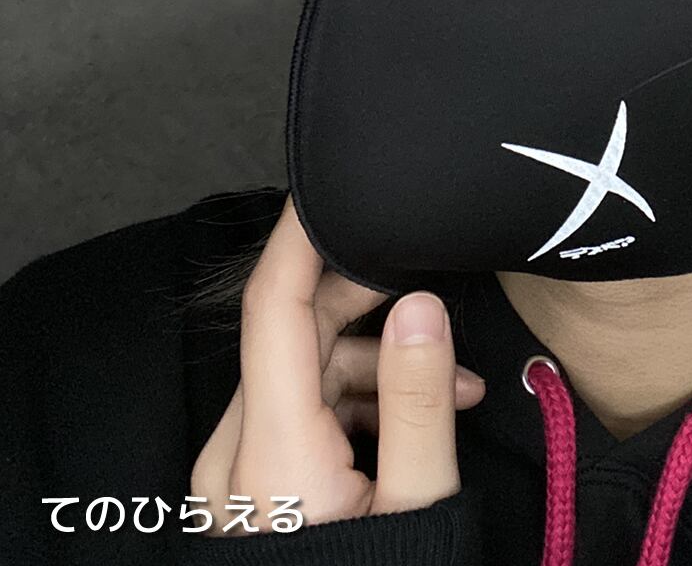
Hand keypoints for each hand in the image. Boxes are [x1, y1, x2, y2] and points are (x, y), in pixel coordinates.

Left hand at [190, 193, 485, 533]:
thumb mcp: (415, 504)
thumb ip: (416, 402)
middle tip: (438, 302)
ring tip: (454, 387)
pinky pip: (299, 413)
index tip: (331, 188)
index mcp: (270, 446)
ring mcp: (238, 470)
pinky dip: (354, 400)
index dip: (300, 238)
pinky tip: (414, 417)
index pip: (272, 307)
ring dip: (374, 363)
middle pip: (295, 336)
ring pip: (303, 374)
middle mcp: (235, 448)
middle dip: (373, 311)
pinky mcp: (252, 485)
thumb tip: (419, 304)